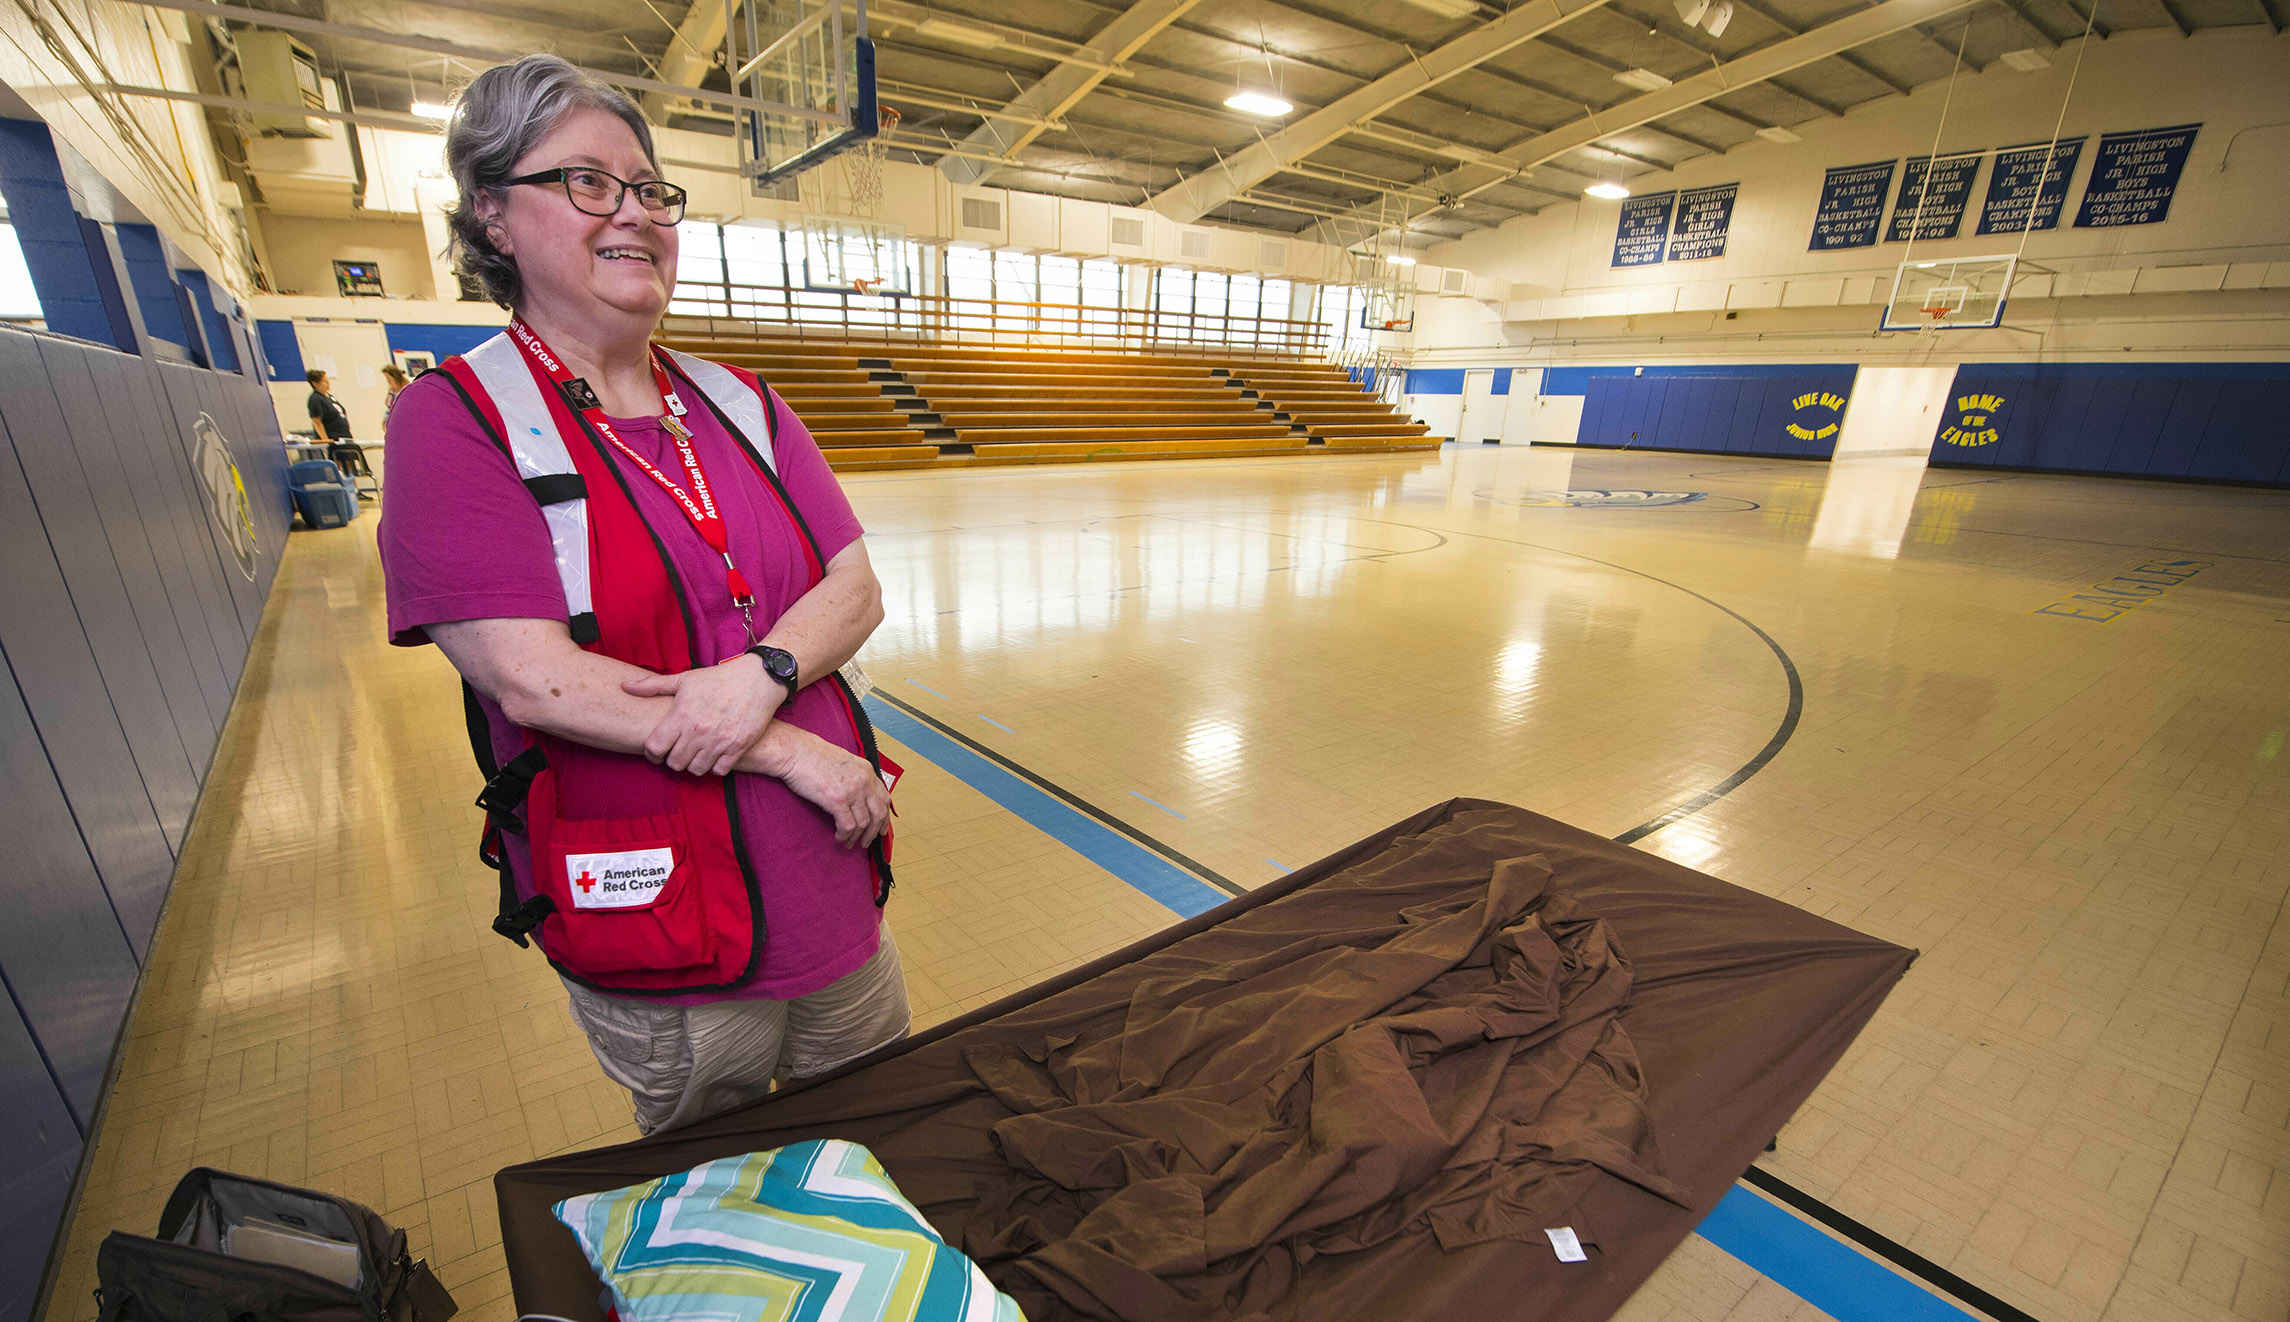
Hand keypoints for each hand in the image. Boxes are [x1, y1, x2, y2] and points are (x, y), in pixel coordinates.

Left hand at [622, 655, 788, 775]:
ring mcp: (719, 741)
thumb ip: (653, 685)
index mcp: (681, 715)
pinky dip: (714, 767)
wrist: (757, 679)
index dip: (652, 753)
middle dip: (672, 760)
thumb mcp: (684, 679)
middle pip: (674, 763)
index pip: (655, 748)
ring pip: (695, 770)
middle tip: (677, 752)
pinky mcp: (738, 747)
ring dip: (692, 765)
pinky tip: (713, 756)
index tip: (657, 751)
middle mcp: (698, 731)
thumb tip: (624, 686)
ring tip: (695, 755)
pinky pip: (719, 771)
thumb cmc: (718, 678)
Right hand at [775, 734, 891, 848]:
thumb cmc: (812, 756)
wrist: (795, 752)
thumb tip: (858, 797)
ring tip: (849, 843)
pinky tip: (839, 838)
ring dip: (856, 837)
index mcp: (866, 771)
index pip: (884, 798)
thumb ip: (855, 777)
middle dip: (873, 832)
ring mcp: (852, 791)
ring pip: (863, 823)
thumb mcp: (844, 762)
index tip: (881, 828)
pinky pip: (848, 826)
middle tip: (866, 842)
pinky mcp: (838, 801)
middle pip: (878, 813)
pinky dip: (844, 836)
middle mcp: (864, 781)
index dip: (884, 817)